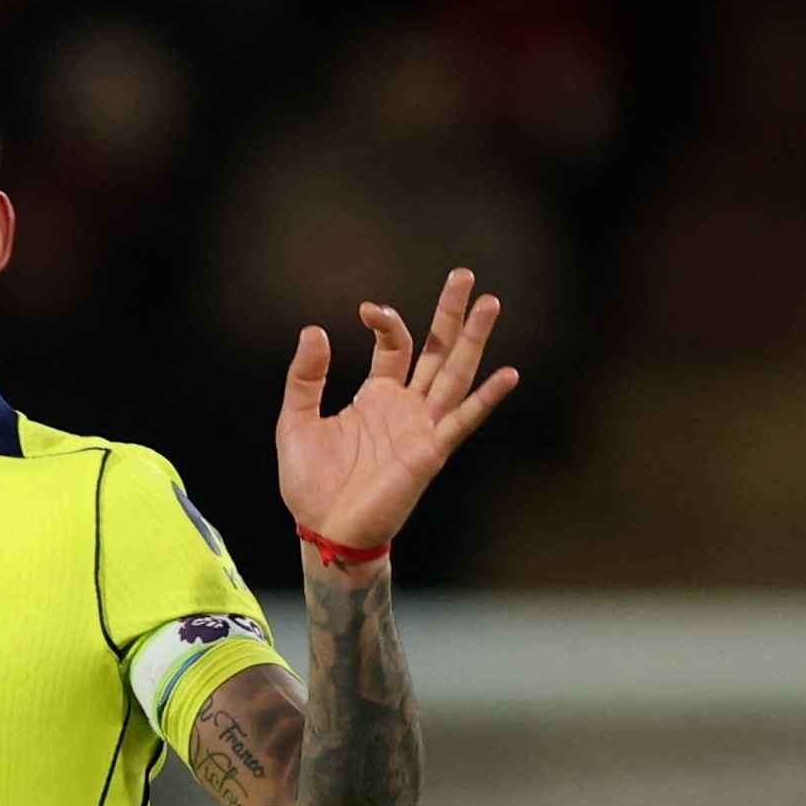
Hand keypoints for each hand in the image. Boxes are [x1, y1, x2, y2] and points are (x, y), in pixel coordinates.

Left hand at [276, 268, 518, 548]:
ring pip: (455, 374)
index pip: (397, 344)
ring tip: (491, 302)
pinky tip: (508, 374)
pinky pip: (462, 421)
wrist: (323, 530)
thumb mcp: (296, 419)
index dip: (386, 322)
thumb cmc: (311, 482)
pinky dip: (485, 399)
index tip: (368, 309)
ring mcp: (422, 428)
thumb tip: (314, 330)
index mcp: (377, 395)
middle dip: (450, 314)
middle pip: (437, 350)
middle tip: (465, 275)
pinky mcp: (430, 452)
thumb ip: (305, 377)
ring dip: (474, 340)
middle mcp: (406, 407)